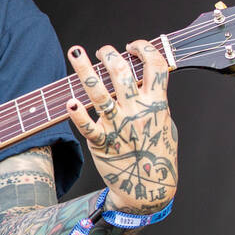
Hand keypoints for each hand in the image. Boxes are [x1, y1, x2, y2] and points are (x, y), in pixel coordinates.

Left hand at [64, 40, 177, 214]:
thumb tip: (143, 78)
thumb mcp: (164, 122)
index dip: (145, 49)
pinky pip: (87, 126)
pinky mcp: (102, 143)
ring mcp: (118, 126)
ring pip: (99, 93)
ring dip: (85, 70)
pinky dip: (77, 114)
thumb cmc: (157, 152)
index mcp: (157, 104)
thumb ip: (155, 100)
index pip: (155, 66)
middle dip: (110, 55)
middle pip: (122, 73)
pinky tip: (69, 102)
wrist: (149, 188)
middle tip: (102, 51)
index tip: (133, 45)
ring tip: (75, 51)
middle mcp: (136, 111)